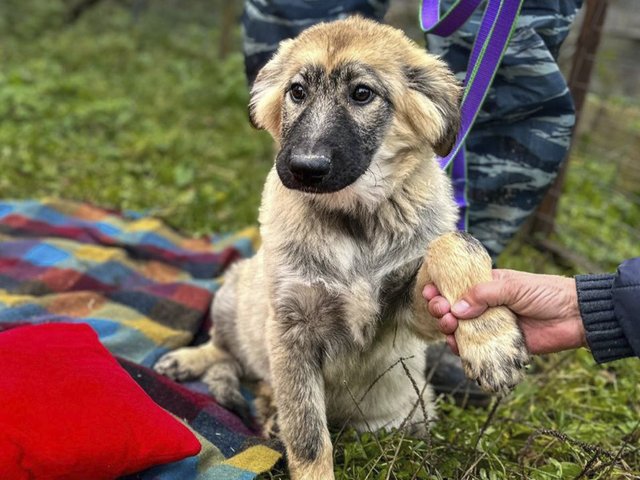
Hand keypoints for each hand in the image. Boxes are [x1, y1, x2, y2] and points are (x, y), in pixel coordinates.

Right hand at [422, 269, 585, 354]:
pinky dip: (462, 349)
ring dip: (448, 329)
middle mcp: (486, 306)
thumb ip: (484, 295)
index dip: (441, 289)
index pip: (457, 287)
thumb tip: (456, 308)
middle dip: (441, 309)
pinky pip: (475, 348)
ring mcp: (491, 325)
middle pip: (454, 309)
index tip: (430, 292)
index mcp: (487, 286)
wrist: (575, 317)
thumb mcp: (513, 286)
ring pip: (461, 330)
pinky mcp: (500, 345)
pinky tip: (456, 345)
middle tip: (440, 310)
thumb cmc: (546, 293)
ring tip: (448, 327)